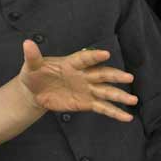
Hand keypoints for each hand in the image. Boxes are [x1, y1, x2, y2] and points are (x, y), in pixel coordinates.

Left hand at [17, 40, 136, 121]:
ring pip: (106, 91)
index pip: (84, 59)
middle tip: (128, 77)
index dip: (94, 56)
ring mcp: (86, 89)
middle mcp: (82, 75)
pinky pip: (102, 107)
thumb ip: (32, 56)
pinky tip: (127, 117)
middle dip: (114, 76)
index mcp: (71, 63)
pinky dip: (114, 112)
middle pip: (101, 74)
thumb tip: (27, 43)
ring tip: (134, 100)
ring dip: (119, 95)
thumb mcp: (31, 66)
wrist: (34, 92)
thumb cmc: (34, 75)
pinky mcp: (86, 102)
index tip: (106, 54)